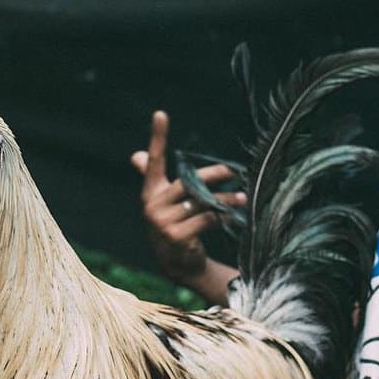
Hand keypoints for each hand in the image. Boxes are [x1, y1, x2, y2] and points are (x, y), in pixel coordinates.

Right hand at [133, 111, 243, 303]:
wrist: (176, 264)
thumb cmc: (172, 226)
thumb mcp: (162, 203)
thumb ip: (153, 179)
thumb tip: (136, 155)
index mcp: (149, 193)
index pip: (153, 161)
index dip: (157, 137)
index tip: (160, 114)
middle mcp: (152, 206)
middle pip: (187, 182)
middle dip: (212, 176)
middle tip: (232, 170)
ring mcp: (162, 223)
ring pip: (201, 203)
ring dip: (224, 200)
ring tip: (242, 196)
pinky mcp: (176, 237)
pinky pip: (206, 220)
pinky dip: (221, 217)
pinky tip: (231, 216)